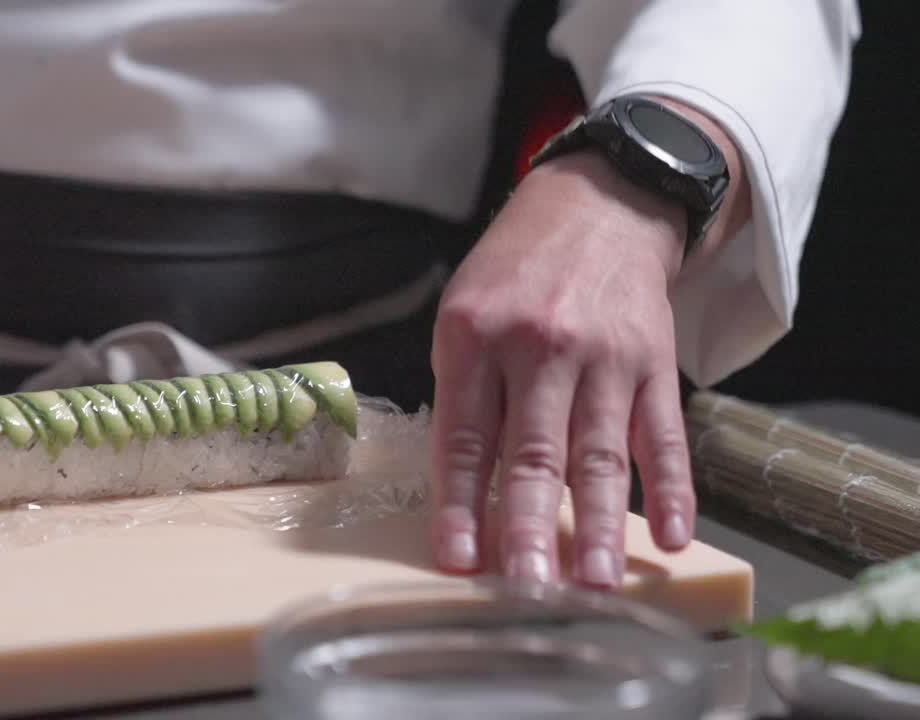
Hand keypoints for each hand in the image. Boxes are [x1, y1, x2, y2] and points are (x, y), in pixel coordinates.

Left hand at [429, 95, 749, 587]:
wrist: (597, 206)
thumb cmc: (514, 273)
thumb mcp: (461, 314)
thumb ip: (462, 395)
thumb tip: (462, 490)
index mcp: (476, 338)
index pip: (466, 438)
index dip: (462, 505)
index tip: (459, 560)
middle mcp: (541, 348)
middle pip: (536, 453)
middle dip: (532, 527)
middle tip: (529, 589)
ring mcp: (605, 357)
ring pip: (602, 454)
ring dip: (602, 525)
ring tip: (598, 585)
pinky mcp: (655, 362)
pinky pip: (665, 434)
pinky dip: (673, 488)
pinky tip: (673, 536)